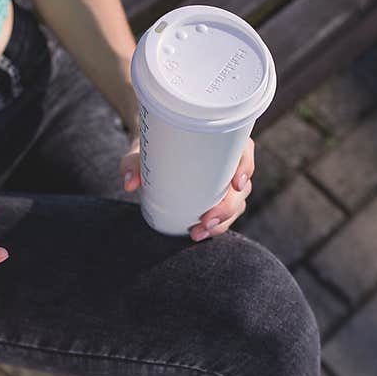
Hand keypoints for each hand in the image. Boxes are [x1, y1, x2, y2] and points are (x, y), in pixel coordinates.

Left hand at [119, 136, 255, 240]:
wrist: (150, 156)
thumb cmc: (151, 148)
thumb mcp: (141, 152)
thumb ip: (133, 163)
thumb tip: (130, 183)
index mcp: (219, 142)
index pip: (244, 151)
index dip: (246, 167)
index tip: (236, 184)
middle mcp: (227, 162)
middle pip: (241, 186)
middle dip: (228, 208)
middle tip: (207, 221)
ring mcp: (225, 183)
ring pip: (237, 204)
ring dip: (222, 222)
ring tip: (198, 232)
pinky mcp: (218, 199)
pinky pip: (226, 214)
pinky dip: (216, 226)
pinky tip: (200, 233)